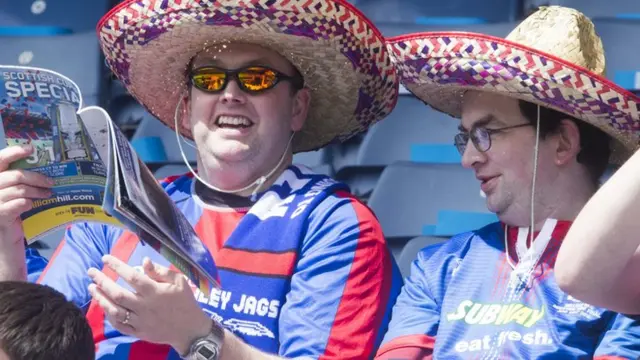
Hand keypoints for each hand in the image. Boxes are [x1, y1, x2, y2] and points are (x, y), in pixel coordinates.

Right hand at [0, 144, 53, 280]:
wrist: (6, 245)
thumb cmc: (13, 217)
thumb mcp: (16, 196)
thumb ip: (22, 183)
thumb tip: (43, 168)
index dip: (13, 152)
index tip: (31, 149)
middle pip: (13, 175)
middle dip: (35, 176)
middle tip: (51, 182)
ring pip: (18, 189)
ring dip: (37, 190)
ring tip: (48, 194)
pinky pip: (16, 204)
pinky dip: (28, 202)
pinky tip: (34, 205)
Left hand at [87, 255, 212, 354]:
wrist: (189, 329)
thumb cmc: (185, 301)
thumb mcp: (179, 281)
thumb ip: (161, 271)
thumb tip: (144, 261)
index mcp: (155, 291)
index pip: (132, 276)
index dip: (117, 266)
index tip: (105, 258)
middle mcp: (144, 306)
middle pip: (118, 293)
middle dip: (102, 281)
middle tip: (91, 272)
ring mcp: (140, 321)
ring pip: (115, 310)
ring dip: (101, 298)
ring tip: (91, 288)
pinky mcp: (138, 332)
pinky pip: (119, 325)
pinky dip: (109, 316)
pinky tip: (104, 306)